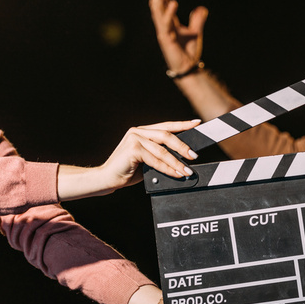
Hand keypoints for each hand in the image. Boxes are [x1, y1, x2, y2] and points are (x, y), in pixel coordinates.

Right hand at [57, 120, 199, 200]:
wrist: (107, 179)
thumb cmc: (128, 170)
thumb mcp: (148, 160)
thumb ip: (161, 155)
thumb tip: (184, 158)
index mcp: (143, 131)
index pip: (167, 126)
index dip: (182, 125)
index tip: (197, 124)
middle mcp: (138, 131)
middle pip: (167, 136)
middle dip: (183, 147)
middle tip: (194, 156)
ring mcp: (134, 138)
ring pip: (162, 150)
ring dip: (177, 162)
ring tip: (187, 170)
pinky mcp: (132, 148)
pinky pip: (155, 159)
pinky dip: (167, 168)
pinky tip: (175, 173)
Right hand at [150, 0, 208, 74]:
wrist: (188, 68)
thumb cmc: (188, 51)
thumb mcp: (195, 32)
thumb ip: (197, 20)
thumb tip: (202, 8)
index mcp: (169, 22)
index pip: (164, 1)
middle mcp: (163, 25)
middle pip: (157, 3)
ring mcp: (163, 31)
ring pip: (157, 10)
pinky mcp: (166, 39)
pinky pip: (165, 23)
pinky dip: (169, 12)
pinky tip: (173, 1)